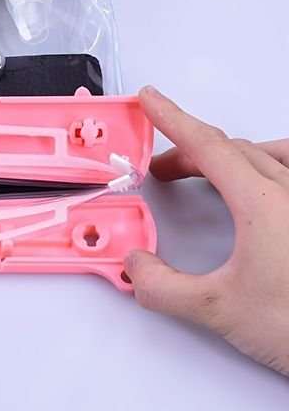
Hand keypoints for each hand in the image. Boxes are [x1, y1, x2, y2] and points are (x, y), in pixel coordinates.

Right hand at [125, 85, 288, 375]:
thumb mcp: (221, 311)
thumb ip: (165, 287)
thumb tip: (137, 269)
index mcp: (263, 203)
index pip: (206, 145)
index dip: (171, 118)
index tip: (150, 100)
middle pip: (228, 151)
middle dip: (186, 153)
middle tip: (160, 169)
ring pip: (262, 157)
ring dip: (224, 158)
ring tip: (205, 170)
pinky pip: (287, 169)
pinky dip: (264, 165)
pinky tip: (262, 179)